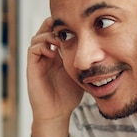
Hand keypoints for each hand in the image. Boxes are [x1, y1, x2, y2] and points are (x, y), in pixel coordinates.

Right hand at [27, 17, 83, 136]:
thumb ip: (86, 62)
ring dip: (47, 34)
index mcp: (57, 54)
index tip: (75, 24)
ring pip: (37, 37)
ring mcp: (38, 61)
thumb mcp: (81, 73)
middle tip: (65, 26)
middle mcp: (46, 55)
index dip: (63, 26)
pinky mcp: (32, 68)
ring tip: (59, 39)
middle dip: (54, 25)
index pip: (56, 32)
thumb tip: (104, 51)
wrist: (57, 112)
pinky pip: (33, 50)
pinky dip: (41, 46)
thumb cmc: (69, 95)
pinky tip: (53, 51)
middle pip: (45, 30)